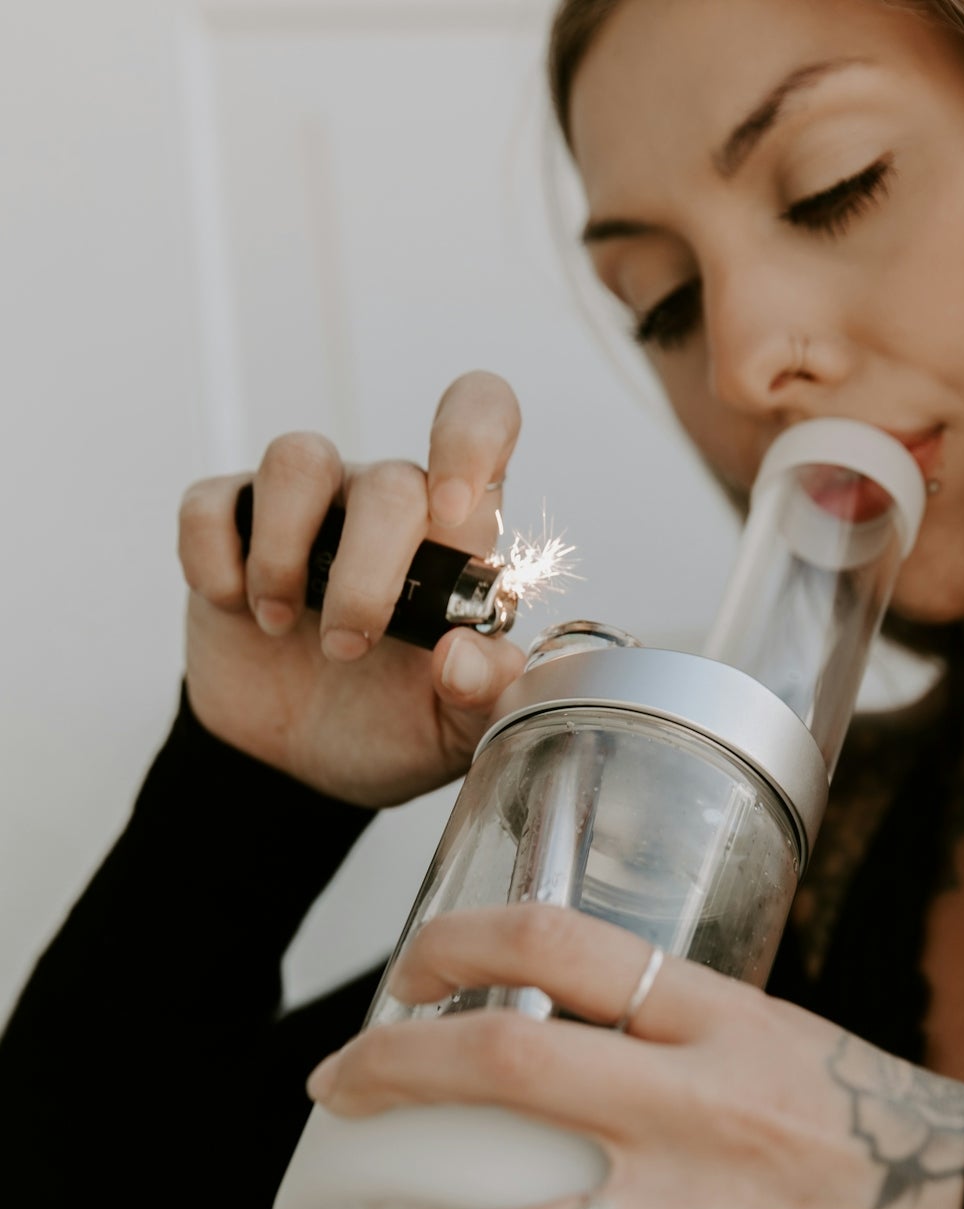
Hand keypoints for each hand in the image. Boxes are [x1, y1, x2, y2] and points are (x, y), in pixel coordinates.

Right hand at [177, 373, 526, 807]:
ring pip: (298, 459)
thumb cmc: (389, 726)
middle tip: (348, 650)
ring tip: (281, 622)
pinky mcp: (231, 525)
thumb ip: (485, 696)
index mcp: (453, 539)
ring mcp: (306, 510)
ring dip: (285, 553)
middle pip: (388, 482)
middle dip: (366, 577)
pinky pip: (211, 503)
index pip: (482, 422)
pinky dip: (214, 559)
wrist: (298, 765)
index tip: (452, 514)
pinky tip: (232, 607)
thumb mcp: (456, 732)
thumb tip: (461, 658)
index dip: (471, 438)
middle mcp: (384, 506)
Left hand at [305, 906, 963, 1208]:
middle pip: (505, 1062)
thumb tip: (560, 1033)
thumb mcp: (776, 1036)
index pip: (560, 943)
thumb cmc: (877, 1127)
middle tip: (343, 1086)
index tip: (402, 970)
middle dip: (394, 1070)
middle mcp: (697, 1107)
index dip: (456, 941)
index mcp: (715, 1020)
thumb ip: (673, 1033)